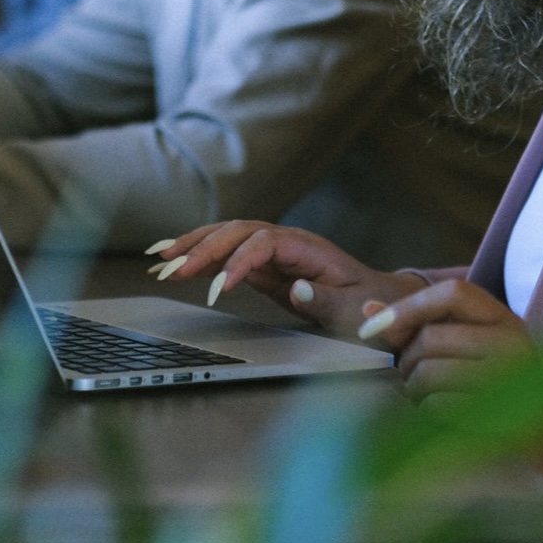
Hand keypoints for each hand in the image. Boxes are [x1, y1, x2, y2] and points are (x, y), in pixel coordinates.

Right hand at [143, 220, 427, 337]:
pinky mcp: (265, 267)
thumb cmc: (371, 306)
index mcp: (308, 247)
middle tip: (172, 270)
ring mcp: (274, 252)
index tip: (220, 287)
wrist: (382, 301)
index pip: (264, 242)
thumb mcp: (354, 309)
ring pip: (227, 237)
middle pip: (238, 232)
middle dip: (203, 248)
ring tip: (161, 262)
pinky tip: (174, 261)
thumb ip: (325, 300)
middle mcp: (287, 242)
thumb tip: (294, 287)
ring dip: (193, 246)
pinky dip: (200, 256)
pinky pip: (228, 255)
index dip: (239, 260)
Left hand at [354, 278, 534, 402]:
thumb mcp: (458, 342)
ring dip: (413, 388)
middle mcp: (514, 343)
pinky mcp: (501, 417)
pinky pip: (439, 406)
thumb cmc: (484, 381)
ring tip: (422, 395)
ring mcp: (510, 381)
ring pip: (430, 373)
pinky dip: (426, 411)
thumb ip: (415, 323)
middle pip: (431, 337)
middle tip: (410, 375)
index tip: (370, 328)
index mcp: (503, 318)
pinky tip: (436, 414)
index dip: (407, 306)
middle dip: (407, 360)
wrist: (535, 433)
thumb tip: (368, 309)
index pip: (453, 293)